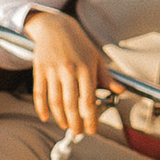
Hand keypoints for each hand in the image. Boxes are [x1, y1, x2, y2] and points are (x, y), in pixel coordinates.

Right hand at [25, 8, 105, 135]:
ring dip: (60, 118)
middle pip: (71, 104)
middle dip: (75, 123)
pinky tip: (46, 117)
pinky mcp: (39, 70)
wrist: (55, 26)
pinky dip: (41, 108)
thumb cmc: (79, 44)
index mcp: (86, 68)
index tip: (92, 130)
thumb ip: (106, 77)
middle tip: (78, 132)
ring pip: (55, 101)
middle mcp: (69, 70)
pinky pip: (39, 93)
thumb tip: (120, 91)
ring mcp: (52, 70)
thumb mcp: (95, 57)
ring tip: (66, 126)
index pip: (88, 100)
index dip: (90, 118)